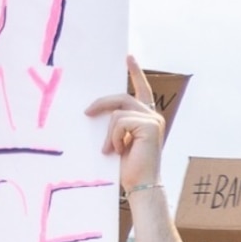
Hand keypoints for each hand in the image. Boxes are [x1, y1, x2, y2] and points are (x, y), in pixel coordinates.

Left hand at [86, 58, 168, 196]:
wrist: (141, 184)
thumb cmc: (129, 166)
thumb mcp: (120, 139)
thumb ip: (117, 122)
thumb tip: (95, 109)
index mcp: (148, 118)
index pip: (142, 90)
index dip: (136, 73)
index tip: (128, 57)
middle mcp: (154, 117)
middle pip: (122, 98)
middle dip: (102, 104)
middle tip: (86, 113)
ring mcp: (153, 120)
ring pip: (118, 112)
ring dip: (109, 132)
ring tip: (110, 149)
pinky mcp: (150, 126)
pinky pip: (119, 122)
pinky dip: (113, 137)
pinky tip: (118, 151)